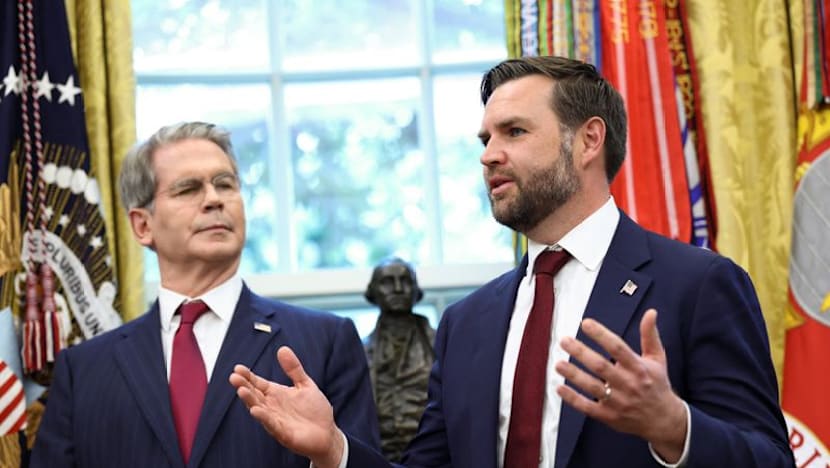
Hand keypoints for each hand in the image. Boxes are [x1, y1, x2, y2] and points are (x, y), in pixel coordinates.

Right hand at [229, 346, 344, 467]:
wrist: (328, 433)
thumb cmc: (315, 410)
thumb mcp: (305, 384)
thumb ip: (294, 368)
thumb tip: (282, 349)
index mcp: (276, 394)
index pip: (258, 383)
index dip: (248, 376)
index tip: (237, 368)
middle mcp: (272, 407)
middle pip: (254, 395)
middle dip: (243, 386)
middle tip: (234, 377)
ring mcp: (276, 420)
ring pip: (259, 409)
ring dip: (250, 401)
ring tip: (241, 390)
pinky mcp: (284, 434)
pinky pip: (272, 425)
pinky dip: (264, 418)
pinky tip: (256, 410)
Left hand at [554, 309, 686, 461]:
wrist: (663, 420)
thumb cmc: (656, 385)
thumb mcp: (657, 359)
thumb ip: (650, 335)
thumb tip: (651, 312)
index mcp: (639, 368)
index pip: (618, 348)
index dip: (601, 335)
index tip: (585, 323)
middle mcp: (628, 384)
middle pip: (601, 366)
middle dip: (581, 352)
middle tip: (564, 340)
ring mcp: (618, 402)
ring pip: (592, 386)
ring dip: (574, 375)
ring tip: (558, 364)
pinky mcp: (609, 416)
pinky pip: (588, 407)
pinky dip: (573, 399)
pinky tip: (560, 388)